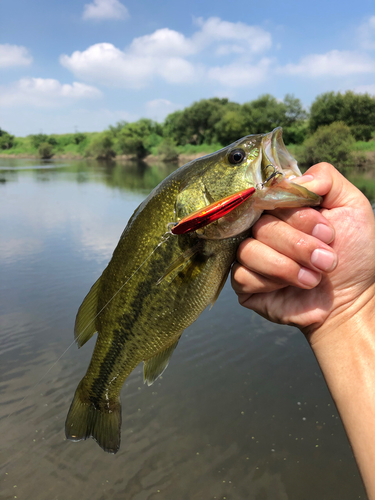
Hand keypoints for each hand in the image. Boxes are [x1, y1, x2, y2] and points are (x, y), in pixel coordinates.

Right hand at [231, 162, 374, 342]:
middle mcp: (262, 227)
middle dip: (299, 245)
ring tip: (314, 278)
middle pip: (261, 225)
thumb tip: (291, 179)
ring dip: (287, 266)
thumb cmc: (352, 253)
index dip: (297, 214)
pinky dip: (271, 283)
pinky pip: (242, 275)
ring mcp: (250, 254)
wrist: (351, 299)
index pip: (269, 196)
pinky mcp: (244, 282)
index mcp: (282, 207)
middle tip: (327, 260)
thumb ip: (326, 178)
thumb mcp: (352, 206)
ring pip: (249, 250)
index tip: (327, 231)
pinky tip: (289, 288)